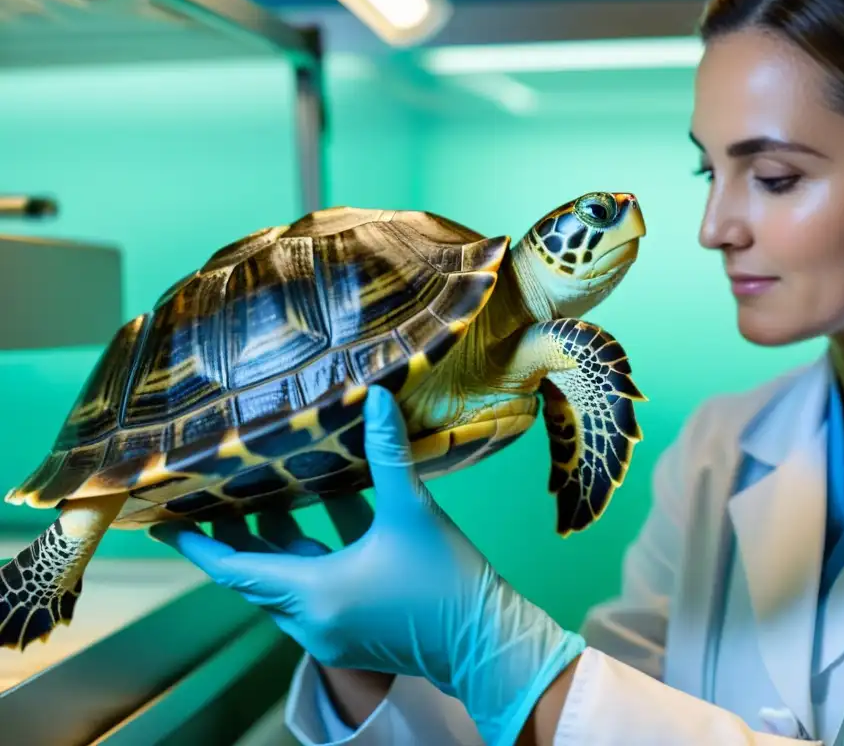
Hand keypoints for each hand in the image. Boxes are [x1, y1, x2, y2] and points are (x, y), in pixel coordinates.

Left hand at [149, 386, 585, 744]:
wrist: (486, 643)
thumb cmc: (446, 581)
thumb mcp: (414, 512)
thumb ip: (388, 453)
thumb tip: (377, 395)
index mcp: (314, 593)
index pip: (233, 569)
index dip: (197, 543)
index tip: (162, 520)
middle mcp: (310, 620)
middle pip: (254, 575)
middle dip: (236, 535)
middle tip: (217, 492)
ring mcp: (328, 631)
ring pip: (283, 583)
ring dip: (274, 544)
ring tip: (266, 495)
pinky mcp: (349, 632)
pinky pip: (310, 591)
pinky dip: (306, 558)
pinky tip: (323, 516)